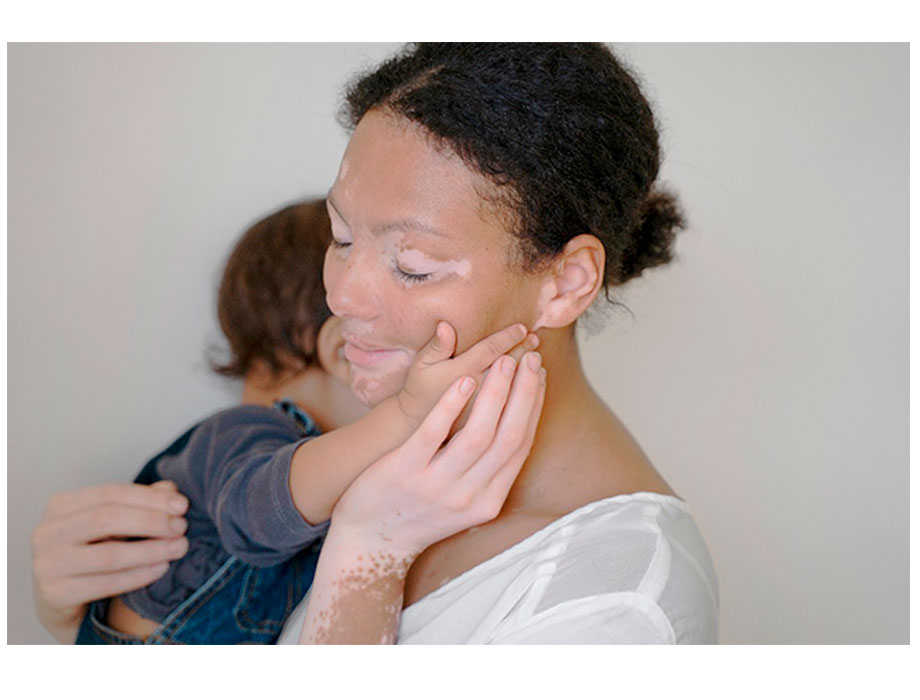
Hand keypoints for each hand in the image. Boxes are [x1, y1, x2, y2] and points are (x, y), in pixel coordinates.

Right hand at [31, 480, 188, 642]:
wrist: (61, 599)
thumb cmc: (90, 552)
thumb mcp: (113, 524)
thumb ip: (139, 503)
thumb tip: (170, 489)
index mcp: (61, 505)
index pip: (110, 493)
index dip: (149, 498)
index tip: (182, 505)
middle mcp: (47, 532)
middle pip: (106, 519)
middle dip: (151, 521)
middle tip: (181, 527)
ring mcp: (47, 564)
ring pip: (108, 554)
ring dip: (151, 550)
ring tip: (179, 547)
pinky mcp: (54, 594)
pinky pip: (105, 584)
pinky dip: (138, 576)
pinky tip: (161, 568)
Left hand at [334, 349, 545, 559]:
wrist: (370, 541)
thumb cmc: (419, 512)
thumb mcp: (463, 501)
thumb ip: (487, 471)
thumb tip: (513, 425)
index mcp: (488, 501)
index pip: (521, 446)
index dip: (534, 406)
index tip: (541, 374)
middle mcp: (468, 497)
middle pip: (508, 437)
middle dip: (524, 394)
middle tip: (530, 358)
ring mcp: (437, 486)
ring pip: (478, 436)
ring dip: (495, 394)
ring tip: (503, 361)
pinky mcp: (405, 472)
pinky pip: (433, 435)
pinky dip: (451, 407)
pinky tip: (464, 381)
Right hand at [396, 321, 538, 427]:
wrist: (418, 426)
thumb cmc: (421, 389)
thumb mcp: (421, 365)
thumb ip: (436, 346)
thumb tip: (445, 325)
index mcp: (460, 372)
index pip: (491, 350)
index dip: (509, 337)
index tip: (522, 328)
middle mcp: (476, 390)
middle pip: (508, 366)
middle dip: (524, 351)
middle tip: (535, 340)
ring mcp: (485, 408)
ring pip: (516, 387)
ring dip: (529, 371)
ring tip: (537, 359)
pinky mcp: (490, 424)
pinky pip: (516, 408)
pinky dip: (529, 393)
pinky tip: (535, 382)